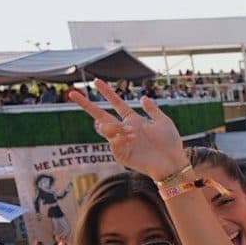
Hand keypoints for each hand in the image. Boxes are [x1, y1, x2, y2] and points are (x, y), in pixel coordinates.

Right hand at [67, 79, 187, 179]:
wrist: (173, 163)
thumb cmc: (171, 144)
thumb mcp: (163, 122)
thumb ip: (152, 110)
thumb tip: (143, 97)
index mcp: (133, 121)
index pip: (116, 103)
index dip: (106, 92)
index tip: (96, 81)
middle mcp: (125, 130)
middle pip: (101, 115)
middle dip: (86, 105)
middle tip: (72, 94)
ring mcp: (122, 143)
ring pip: (106, 129)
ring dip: (116, 128)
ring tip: (132, 133)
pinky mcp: (123, 156)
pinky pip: (113, 144)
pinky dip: (120, 139)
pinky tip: (130, 139)